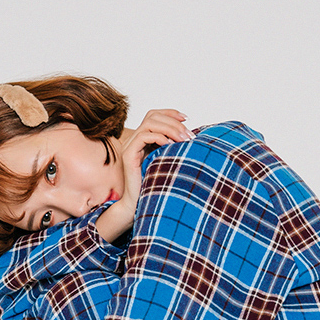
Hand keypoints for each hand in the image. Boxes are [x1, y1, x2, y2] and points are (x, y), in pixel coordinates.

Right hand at [96, 106, 184, 237]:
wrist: (138, 206)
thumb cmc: (155, 186)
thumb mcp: (167, 161)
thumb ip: (172, 147)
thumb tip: (191, 136)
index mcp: (143, 139)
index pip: (154, 115)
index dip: (170, 113)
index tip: (187, 118)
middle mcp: (134, 140)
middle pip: (152, 116)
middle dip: (173, 122)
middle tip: (188, 134)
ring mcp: (130, 146)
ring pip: (149, 123)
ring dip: (169, 128)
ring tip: (183, 139)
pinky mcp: (128, 155)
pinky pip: (143, 136)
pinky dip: (159, 137)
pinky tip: (170, 145)